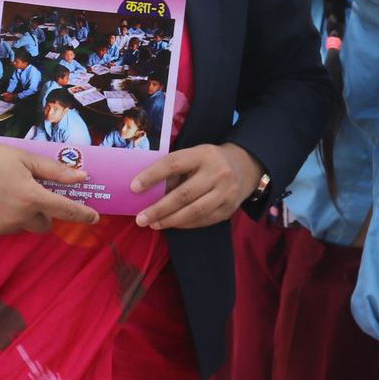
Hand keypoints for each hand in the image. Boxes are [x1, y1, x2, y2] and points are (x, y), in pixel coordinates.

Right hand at [0, 140, 99, 235]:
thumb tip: (81, 176)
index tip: (94, 218)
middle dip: (43, 212)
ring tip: (7, 194)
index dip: (82, 214)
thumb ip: (54, 170)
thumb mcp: (24, 158)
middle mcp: (19, 216)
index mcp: (31, 197)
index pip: (65, 210)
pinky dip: (5, 218)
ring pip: (24, 226)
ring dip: (23, 215)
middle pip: (44, 223)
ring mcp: (2, 227)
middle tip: (30, 193)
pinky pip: (6, 228)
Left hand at [131, 143, 263, 229]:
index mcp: (203, 154)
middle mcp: (217, 173)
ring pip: (194, 211)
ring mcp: (226, 193)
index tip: (133, 187)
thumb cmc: (210, 161)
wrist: (245, 167)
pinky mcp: (229, 209)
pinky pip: (203, 221)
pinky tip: (171, 224)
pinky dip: (184, 224)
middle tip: (140, 218)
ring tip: (153, 224)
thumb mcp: (194, 155)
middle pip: (184, 194)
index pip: (173, 163)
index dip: (152, 176)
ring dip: (170, 220)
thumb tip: (147, 190)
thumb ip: (175, 170)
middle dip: (159, 209)